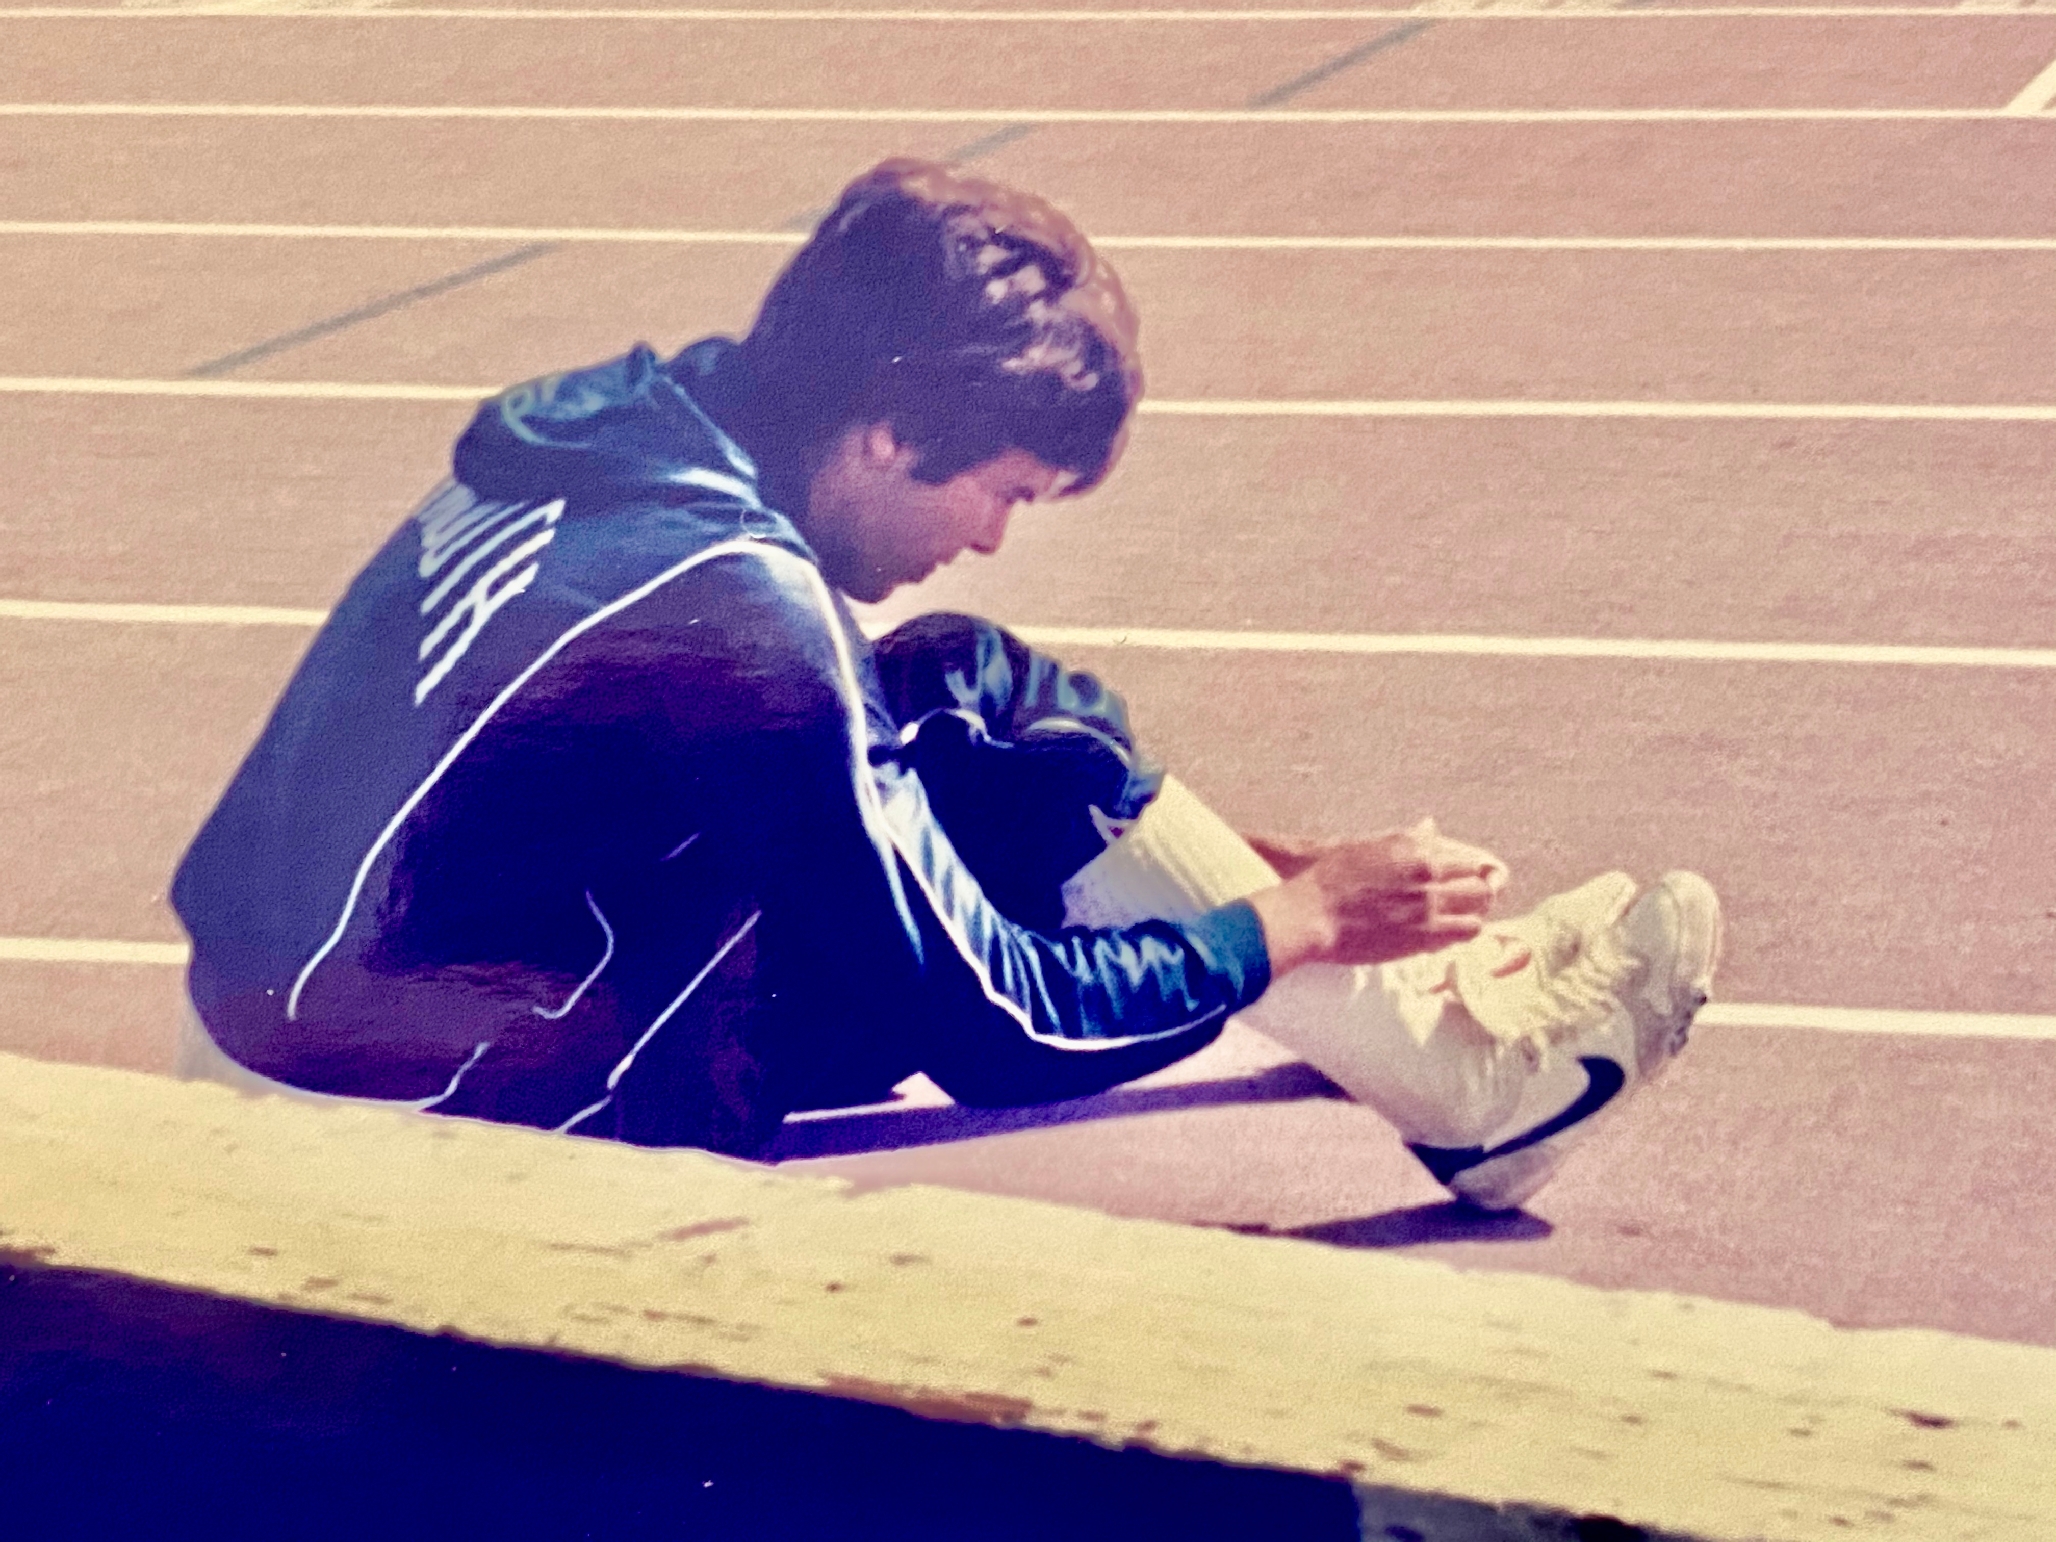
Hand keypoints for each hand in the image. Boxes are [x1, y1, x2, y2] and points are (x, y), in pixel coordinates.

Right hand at [1246, 819, 1505, 974]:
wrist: (1310, 914)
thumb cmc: (1328, 880)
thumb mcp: (1366, 846)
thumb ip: (1406, 840)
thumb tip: (1431, 825)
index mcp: (1412, 844)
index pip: (1464, 854)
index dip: (1472, 868)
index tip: (1470, 876)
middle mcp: (1427, 870)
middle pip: (1480, 879)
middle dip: (1481, 888)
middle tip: (1473, 898)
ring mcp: (1429, 903)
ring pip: (1480, 907)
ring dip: (1474, 911)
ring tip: (1461, 917)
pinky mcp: (1425, 935)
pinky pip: (1466, 932)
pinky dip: (1462, 933)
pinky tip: (1447, 934)